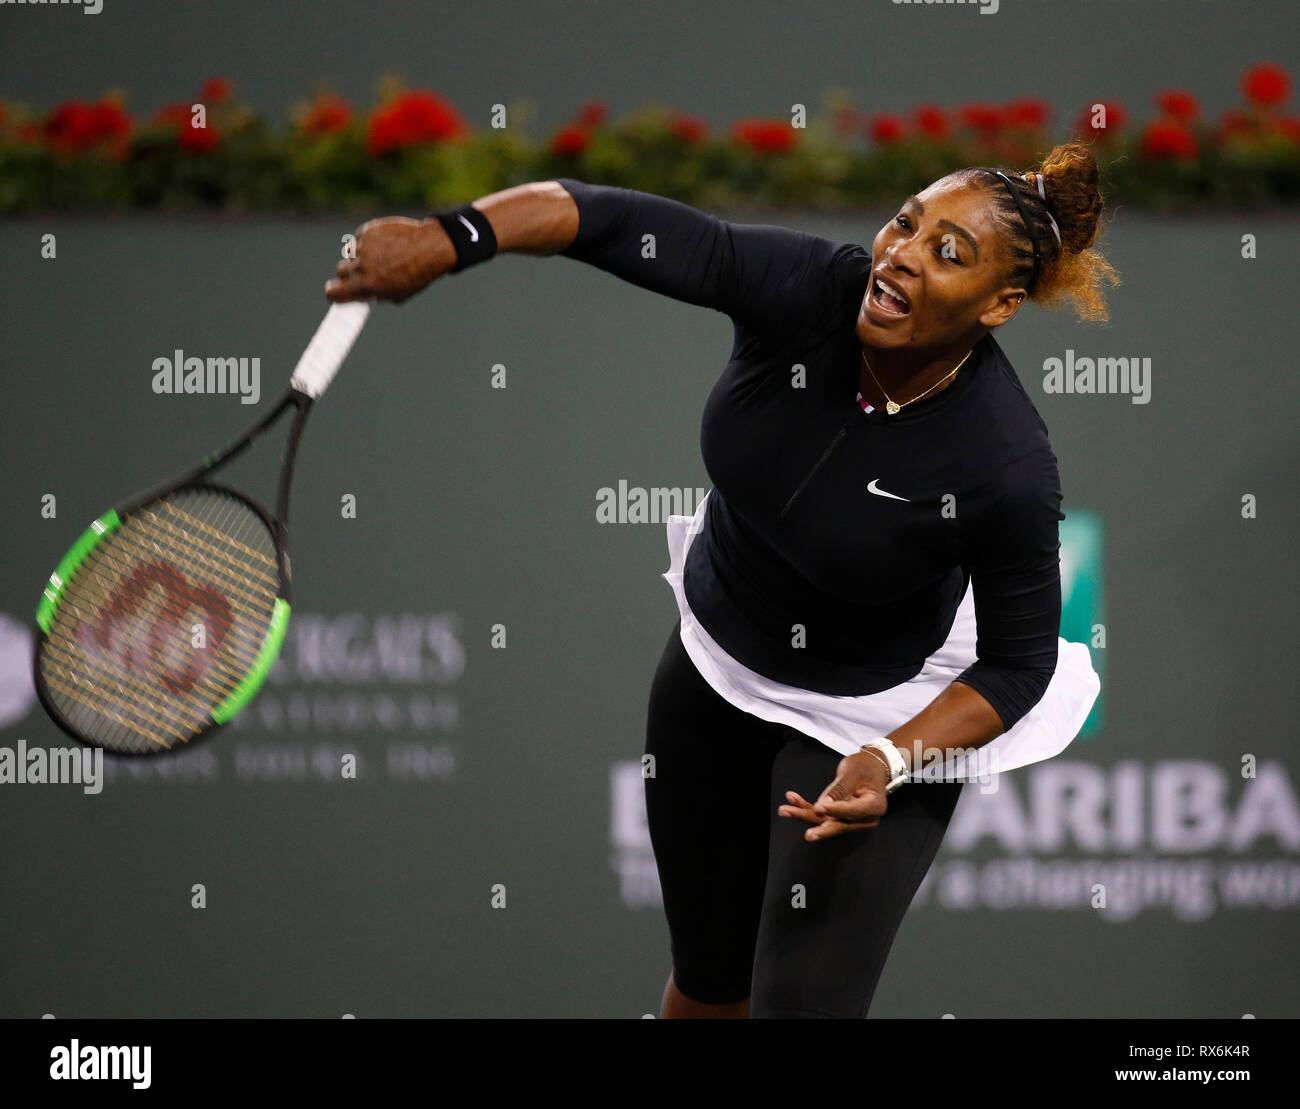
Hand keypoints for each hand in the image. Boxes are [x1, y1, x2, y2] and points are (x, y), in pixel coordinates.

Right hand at [325, 217, 455, 303]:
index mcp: (367, 285)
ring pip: (349, 253)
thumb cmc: (418, 274)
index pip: (334, 292)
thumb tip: (363, 294)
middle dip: (349, 274)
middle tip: (362, 273)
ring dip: (358, 256)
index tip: (336, 292)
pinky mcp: (368, 230)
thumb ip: (377, 295)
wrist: (431, 247)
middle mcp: (362, 266)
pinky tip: (383, 244)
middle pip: (340, 271)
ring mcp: (363, 246)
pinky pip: (359, 238)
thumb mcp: (399, 294)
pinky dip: (367, 241)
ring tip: (378, 256)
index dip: (335, 293)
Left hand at [778, 750, 889, 841]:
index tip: (819, 807)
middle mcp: (865, 818)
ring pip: (825, 821)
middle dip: (816, 824)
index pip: (853, 811)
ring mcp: (852, 820)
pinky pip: (821, 815)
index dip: (836, 810)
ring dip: (803, 814)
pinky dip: (806, 808)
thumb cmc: (865, 767)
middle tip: (802, 828)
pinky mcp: (840, 817)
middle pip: (838, 823)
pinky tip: (792, 800)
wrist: (871, 767)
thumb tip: (822, 806)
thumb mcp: (853, 772)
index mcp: (875, 807)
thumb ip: (839, 789)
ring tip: (784, 810)